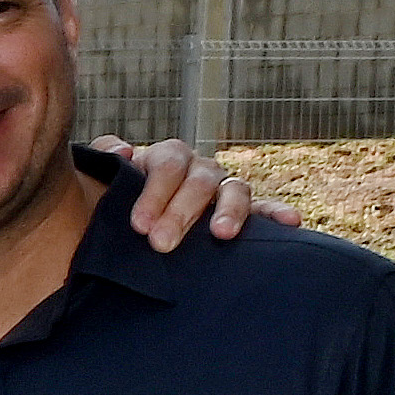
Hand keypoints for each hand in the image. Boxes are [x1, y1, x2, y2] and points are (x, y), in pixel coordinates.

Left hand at [108, 135, 298, 249]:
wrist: (129, 226)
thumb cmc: (115, 201)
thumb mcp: (103, 178)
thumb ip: (105, 156)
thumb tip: (124, 152)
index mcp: (168, 159)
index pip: (168, 164)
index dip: (155, 192)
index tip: (138, 225)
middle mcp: (199, 170)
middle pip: (200, 180)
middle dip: (181, 212)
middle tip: (160, 243)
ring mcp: (223, 190)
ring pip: (234, 190)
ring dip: (230, 211)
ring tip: (221, 234)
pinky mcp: (243, 212)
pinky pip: (265, 209)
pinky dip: (278, 213)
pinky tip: (291, 222)